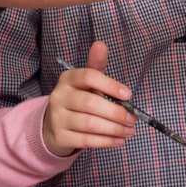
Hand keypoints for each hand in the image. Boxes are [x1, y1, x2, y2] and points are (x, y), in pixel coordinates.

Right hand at [43, 41, 135, 156]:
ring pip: (90, 124)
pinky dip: (106, 141)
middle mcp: (59, 96)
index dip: (109, 85)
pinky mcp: (61, 136)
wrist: (53, 125)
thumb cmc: (76, 99)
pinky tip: (119, 140)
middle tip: (132, 119)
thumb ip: (96, 65)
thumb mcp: (84, 82)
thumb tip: (101, 44)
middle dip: (116, 112)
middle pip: (90, 103)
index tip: (128, 94)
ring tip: (130, 131)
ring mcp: (58, 117)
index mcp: (67, 78)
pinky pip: (86, 140)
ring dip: (114, 129)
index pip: (88, 76)